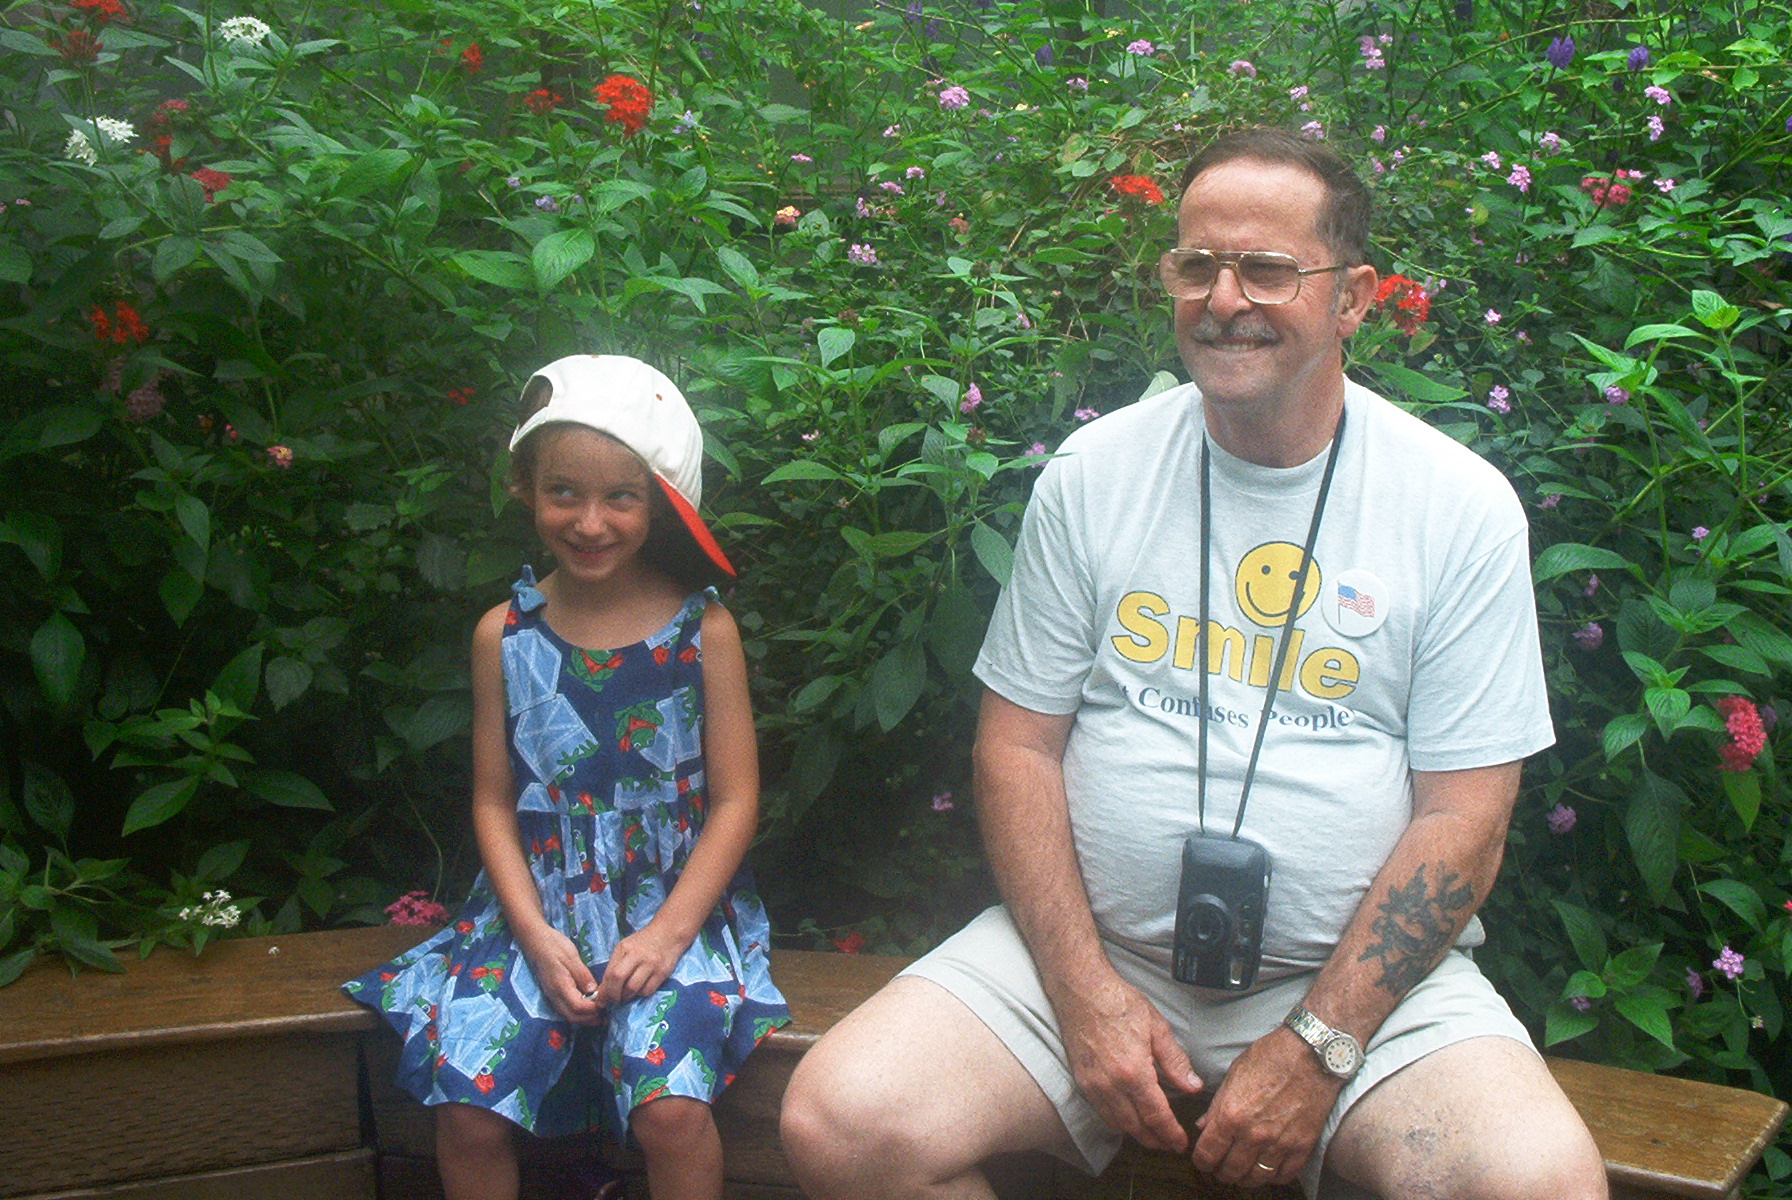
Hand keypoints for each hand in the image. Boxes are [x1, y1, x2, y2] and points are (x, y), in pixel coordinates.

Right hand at [514, 925, 602, 1024]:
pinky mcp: (552, 994)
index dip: (593, 1010)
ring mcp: (552, 996)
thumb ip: (583, 975)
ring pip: (568, 1015)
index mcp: (560, 986)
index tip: (606, 1006)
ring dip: (584, 1019)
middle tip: (606, 1016)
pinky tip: (588, 1008)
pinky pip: (565, 1010)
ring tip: (600, 1014)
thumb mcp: (572, 957)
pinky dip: (577, 1013)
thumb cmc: (554, 946)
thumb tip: (594, 991)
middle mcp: (554, 996)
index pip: (578, 1007)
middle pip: (573, 1017)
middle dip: (590, 1019)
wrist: (536, 941)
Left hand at [593, 921, 689, 1007]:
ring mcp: (651, 964)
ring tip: (626, 995)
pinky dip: (641, 993)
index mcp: (625, 948)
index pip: (610, 973)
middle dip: (613, 995)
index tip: (601, 999)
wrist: (669, 933)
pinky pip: (648, 991)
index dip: (604, 990)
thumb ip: (614, 966)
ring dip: (627, 996)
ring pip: (634, 989)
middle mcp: (637, 955)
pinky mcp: (663, 972)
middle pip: (619, 980)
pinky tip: (640, 989)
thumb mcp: (626, 948)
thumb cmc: (643, 942)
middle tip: (613, 1000)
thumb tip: (604, 990)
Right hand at [1055, 972, 1202, 1152]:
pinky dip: (1117, 1121)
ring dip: (1136, 1133)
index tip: (1180, 1143)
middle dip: (1155, 1140)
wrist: (1081, 990)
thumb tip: (1193, 1085)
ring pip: (1117, 1124)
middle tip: (1169, 1144)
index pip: (1156, 1115)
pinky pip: (1101, 1112)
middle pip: (1135, 1127)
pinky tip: (1128, 1116)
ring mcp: (1092, 1085)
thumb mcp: (1157, 1028)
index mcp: (1133, 1072)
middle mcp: (1110, 1085)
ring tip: (1152, 1134)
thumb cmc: (1118, 1003)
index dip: (1170, 1134)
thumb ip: (1175, 1061)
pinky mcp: (1081, 1080)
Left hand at [1191, 1027, 1341, 1188]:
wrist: (1311, 1053)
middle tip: (1222, 1167)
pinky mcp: (1302, 1146)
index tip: (1204, 1160)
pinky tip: (1268, 1167)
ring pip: (1256, 1178)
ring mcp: (1279, 1143)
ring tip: (1244, 1169)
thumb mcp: (1234, 1075)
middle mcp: (1253, 1134)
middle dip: (1222, 1172)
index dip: (1202, 1161)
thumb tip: (1204, 1126)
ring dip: (1246, 1177)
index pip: (1207, 1155)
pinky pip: (1283, 1176)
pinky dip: (1273, 1176)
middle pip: (1230, 1172)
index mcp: (1231, 1114)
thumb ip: (1218, 1105)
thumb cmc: (1271, 1057)